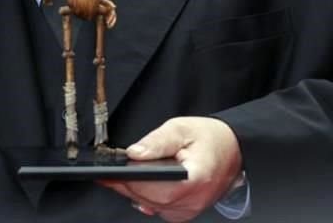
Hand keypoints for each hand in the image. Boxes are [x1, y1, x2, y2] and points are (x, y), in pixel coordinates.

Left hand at [101, 117, 242, 221]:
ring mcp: (190, 209)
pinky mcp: (185, 211)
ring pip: (151, 205)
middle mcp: (194, 200)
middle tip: (108, 172)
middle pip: (150, 199)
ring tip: (121, 175)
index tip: (112, 173)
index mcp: (196, 179)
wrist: (232, 150)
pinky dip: (145, 196)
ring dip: (133, 191)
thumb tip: (134, 153)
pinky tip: (139, 184)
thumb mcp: (180, 129)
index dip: (131, 181)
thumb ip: (156, 141)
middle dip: (125, 185)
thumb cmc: (209, 138)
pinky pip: (158, 208)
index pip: (156, 189)